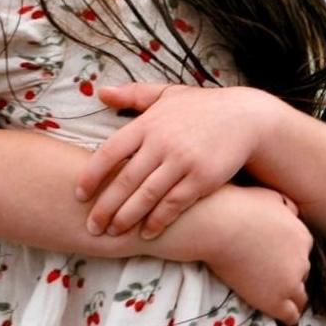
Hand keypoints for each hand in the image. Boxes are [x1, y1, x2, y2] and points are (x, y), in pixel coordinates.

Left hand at [77, 83, 276, 238]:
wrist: (245, 117)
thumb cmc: (202, 107)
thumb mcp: (167, 94)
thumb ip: (132, 95)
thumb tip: (100, 92)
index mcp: (148, 123)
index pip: (110, 152)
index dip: (91, 176)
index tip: (79, 195)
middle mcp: (162, 143)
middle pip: (125, 180)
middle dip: (105, 207)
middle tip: (91, 226)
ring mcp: (182, 161)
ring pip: (147, 196)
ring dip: (127, 218)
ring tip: (113, 233)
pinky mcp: (202, 178)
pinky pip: (174, 204)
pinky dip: (158, 220)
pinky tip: (146, 232)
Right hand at [197, 185, 310, 325]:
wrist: (218, 226)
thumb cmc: (238, 206)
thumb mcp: (270, 197)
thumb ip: (286, 207)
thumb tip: (291, 212)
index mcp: (303, 235)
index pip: (303, 254)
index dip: (287, 258)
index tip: (272, 261)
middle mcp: (303, 260)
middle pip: (301, 274)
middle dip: (287, 275)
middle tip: (265, 276)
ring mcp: (290, 281)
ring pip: (300, 297)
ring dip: (287, 296)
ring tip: (268, 295)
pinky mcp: (275, 300)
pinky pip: (291, 315)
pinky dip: (285, 314)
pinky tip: (272, 309)